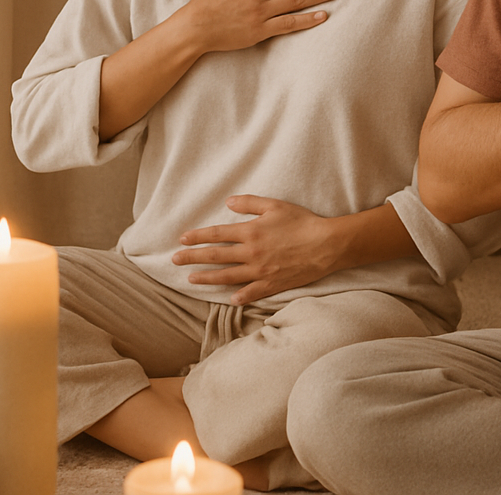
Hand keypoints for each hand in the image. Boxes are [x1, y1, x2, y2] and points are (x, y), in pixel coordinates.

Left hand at [173, 196, 340, 303]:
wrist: (326, 245)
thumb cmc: (302, 222)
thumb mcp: (276, 205)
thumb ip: (250, 203)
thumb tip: (228, 202)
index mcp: (251, 232)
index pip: (217, 234)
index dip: (198, 237)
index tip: (182, 239)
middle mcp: (251, 253)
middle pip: (215, 257)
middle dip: (193, 258)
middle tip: (175, 260)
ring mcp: (260, 271)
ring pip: (227, 276)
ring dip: (206, 278)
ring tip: (191, 279)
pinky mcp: (272, 284)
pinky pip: (251, 293)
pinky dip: (239, 297)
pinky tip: (230, 299)